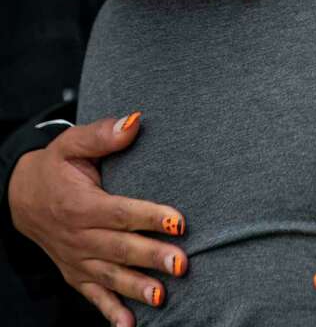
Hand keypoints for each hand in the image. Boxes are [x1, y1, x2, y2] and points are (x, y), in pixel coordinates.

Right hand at [8, 112, 188, 326]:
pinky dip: (111, 312)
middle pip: (121, 248)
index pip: (120, 212)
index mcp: (81, 204)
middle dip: (152, 257)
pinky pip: (93, 296)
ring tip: (163, 296)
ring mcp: (77, 259)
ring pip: (110, 276)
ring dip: (137, 287)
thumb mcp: (72, 144)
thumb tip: (135, 121)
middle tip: (182, 264)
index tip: (179, 222)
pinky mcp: (76, 274)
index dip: (150, 217)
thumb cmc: (56, 167)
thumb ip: (103, 134)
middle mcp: (79, 236)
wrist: (20, 197)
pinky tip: (130, 325)